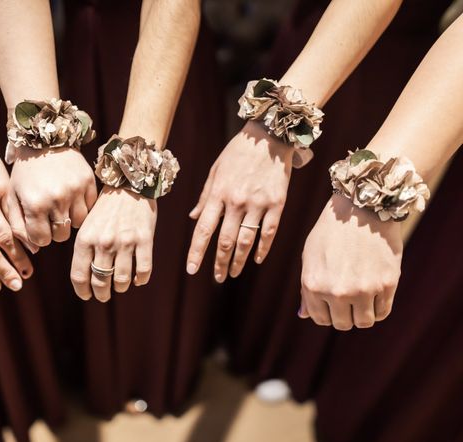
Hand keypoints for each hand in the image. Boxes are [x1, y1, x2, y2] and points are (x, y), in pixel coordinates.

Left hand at [6, 146, 96, 249]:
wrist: (45, 138)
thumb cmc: (25, 171)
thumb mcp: (13, 197)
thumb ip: (17, 225)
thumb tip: (35, 249)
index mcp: (35, 204)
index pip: (42, 241)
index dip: (39, 236)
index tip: (37, 225)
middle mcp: (57, 199)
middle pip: (61, 236)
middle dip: (54, 229)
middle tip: (49, 215)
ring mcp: (76, 191)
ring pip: (77, 224)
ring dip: (69, 219)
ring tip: (61, 205)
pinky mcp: (89, 183)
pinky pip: (90, 209)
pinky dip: (82, 207)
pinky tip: (72, 196)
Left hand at [71, 187, 156, 301]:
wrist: (130, 185)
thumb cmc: (106, 206)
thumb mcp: (88, 225)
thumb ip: (85, 247)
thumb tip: (86, 275)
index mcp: (85, 239)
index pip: (79, 276)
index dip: (83, 291)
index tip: (87, 295)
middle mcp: (103, 243)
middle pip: (100, 282)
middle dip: (102, 294)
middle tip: (104, 296)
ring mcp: (125, 243)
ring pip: (122, 280)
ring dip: (121, 288)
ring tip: (120, 286)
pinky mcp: (144, 240)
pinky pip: (144, 270)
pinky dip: (141, 279)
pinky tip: (138, 279)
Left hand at [186, 120, 292, 281]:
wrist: (270, 135)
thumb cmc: (238, 152)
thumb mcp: (215, 171)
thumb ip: (205, 197)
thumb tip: (193, 219)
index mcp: (218, 194)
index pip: (203, 230)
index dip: (197, 252)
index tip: (192, 269)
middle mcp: (237, 201)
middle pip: (225, 241)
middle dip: (219, 263)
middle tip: (217, 278)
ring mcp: (258, 204)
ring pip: (246, 240)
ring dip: (238, 260)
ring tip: (233, 273)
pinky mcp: (277, 203)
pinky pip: (269, 232)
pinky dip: (262, 248)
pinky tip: (256, 259)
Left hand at [299, 194, 402, 329]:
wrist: (361, 209)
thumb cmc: (331, 232)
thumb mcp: (310, 258)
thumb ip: (307, 289)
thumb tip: (302, 315)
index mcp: (314, 285)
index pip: (319, 318)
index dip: (326, 313)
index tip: (332, 302)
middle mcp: (337, 291)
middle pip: (342, 323)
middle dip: (344, 315)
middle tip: (349, 299)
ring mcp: (363, 289)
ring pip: (364, 322)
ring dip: (362, 314)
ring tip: (362, 298)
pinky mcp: (386, 284)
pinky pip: (383, 312)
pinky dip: (378, 308)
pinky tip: (375, 295)